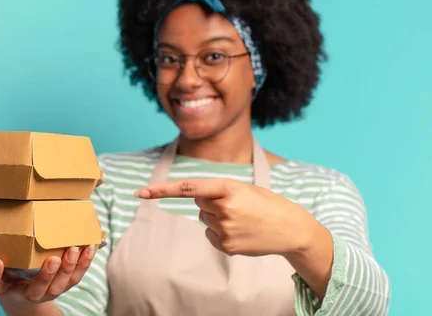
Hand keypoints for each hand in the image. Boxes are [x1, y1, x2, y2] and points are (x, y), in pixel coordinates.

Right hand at [0, 245, 95, 302]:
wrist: (22, 297)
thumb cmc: (3, 275)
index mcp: (3, 288)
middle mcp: (26, 293)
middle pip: (37, 291)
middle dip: (46, 276)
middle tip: (52, 259)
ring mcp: (48, 291)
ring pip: (61, 286)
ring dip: (69, 268)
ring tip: (74, 249)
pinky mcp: (64, 284)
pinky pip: (77, 276)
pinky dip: (85, 262)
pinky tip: (90, 246)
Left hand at [135, 179, 319, 256]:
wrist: (290, 229)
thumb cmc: (266, 203)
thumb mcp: (243, 189)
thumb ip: (217, 192)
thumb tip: (195, 204)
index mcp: (228, 187)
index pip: (188, 188)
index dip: (162, 190)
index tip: (141, 192)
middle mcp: (224, 207)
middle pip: (198, 203)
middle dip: (211, 202)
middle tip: (237, 205)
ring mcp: (225, 228)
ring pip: (205, 219)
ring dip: (217, 217)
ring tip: (242, 219)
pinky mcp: (226, 245)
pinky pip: (211, 234)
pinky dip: (221, 232)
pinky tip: (241, 231)